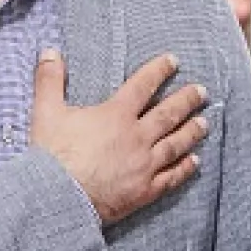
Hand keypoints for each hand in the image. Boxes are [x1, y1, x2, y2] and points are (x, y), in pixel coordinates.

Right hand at [31, 49, 208, 225]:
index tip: (173, 61)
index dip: (158, 71)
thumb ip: (50, 80)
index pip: (142, 86)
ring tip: (204, 123)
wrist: (57, 198)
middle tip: (202, 92)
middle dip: (186, 100)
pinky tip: (195, 162)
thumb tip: (49, 51)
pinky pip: (171, 177)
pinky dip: (185, 169)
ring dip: (191, 132)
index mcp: (115, 115)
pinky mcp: (144, 191)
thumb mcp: (46, 111)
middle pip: (168, 114)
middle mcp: (136, 137)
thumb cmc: (51, 155)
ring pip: (175, 144)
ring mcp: (144, 165)